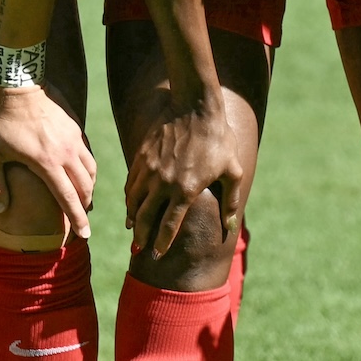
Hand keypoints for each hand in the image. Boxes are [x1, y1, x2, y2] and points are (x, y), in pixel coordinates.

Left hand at [0, 84, 96, 242]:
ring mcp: (73, 138)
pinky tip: (81, 172)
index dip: (78, 219)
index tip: (85, 234)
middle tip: (83, 220)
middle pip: (85, 187)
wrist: (17, 83)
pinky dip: (88, 168)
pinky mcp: (75, 126)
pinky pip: (87, 153)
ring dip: (90, 187)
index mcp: (46, 163)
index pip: (68, 199)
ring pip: (91, 169)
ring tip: (85, 199)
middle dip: (86, 206)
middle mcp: (65, 153)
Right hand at [123, 80, 252, 257]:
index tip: (157, 254)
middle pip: (145, 217)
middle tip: (138, 249)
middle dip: (141, 236)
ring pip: (133, 201)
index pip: (168, 225)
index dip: (162, 243)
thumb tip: (230, 226)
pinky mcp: (141, 156)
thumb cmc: (218, 139)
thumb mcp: (232, 170)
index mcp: (185, 190)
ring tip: (131, 228)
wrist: (195, 106)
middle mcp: (163, 183)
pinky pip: (131, 182)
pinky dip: (129, 196)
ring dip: (131, 217)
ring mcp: (149, 169)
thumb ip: (230, 200)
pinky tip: (130, 202)